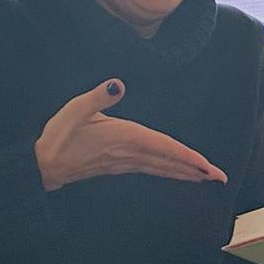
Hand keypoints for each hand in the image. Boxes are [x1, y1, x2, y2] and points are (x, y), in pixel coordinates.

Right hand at [33, 79, 227, 190]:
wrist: (44, 165)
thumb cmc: (59, 136)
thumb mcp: (74, 110)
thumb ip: (97, 97)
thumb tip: (117, 85)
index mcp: (123, 136)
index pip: (163, 147)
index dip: (187, 156)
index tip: (207, 166)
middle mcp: (129, 152)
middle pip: (169, 162)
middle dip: (195, 170)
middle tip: (219, 178)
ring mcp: (124, 162)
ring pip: (162, 168)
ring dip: (185, 172)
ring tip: (206, 177)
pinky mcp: (118, 166)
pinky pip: (151, 169)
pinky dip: (168, 171)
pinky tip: (176, 173)